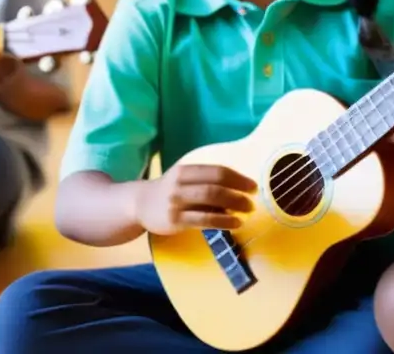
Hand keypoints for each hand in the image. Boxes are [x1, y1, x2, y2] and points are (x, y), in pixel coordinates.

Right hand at [135, 164, 257, 234]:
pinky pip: (204, 220)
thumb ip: (206, 180)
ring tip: (247, 211)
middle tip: (253, 200)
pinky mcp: (175, 220)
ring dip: (233, 206)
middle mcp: (179, 184)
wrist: (140, 205)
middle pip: (215, 186)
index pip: (217, 171)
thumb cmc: (170, 190)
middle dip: (238, 192)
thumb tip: (239, 188)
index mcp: (185, 170)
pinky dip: (223, 221)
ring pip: (210, 201)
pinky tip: (235, 223)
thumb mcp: (184, 178)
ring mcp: (176, 202)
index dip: (237, 178)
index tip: (252, 186)